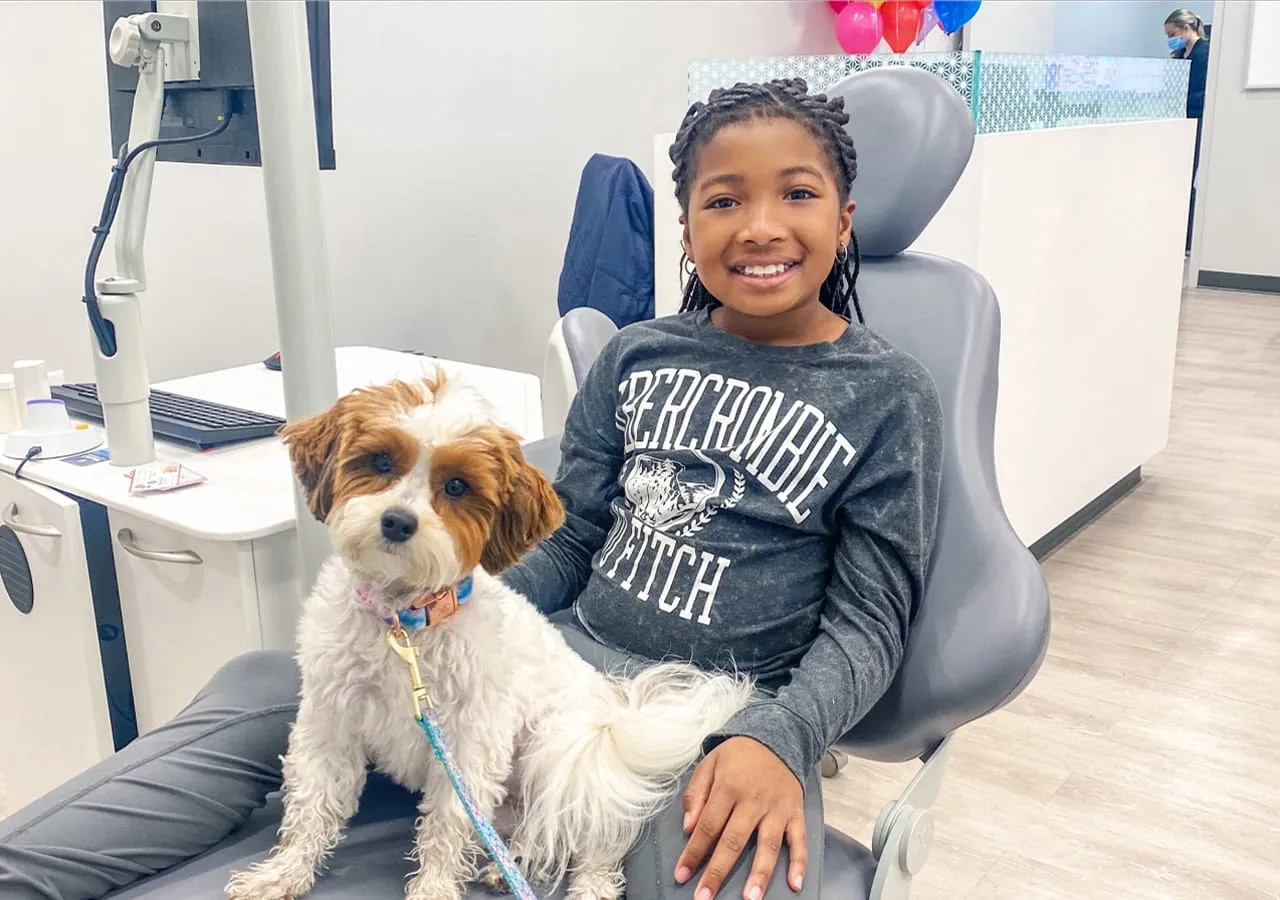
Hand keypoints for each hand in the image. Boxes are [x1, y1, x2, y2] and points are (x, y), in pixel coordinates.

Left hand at [674, 737, 806, 899]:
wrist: (777, 736)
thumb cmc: (739, 754)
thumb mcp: (709, 764)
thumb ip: (695, 794)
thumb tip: (688, 827)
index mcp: (728, 787)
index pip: (707, 826)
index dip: (693, 852)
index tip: (682, 874)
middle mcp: (753, 801)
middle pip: (733, 841)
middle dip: (718, 872)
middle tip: (705, 897)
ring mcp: (776, 808)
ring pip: (768, 845)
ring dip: (759, 874)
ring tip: (751, 898)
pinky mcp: (795, 812)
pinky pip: (799, 839)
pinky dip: (799, 861)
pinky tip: (795, 883)